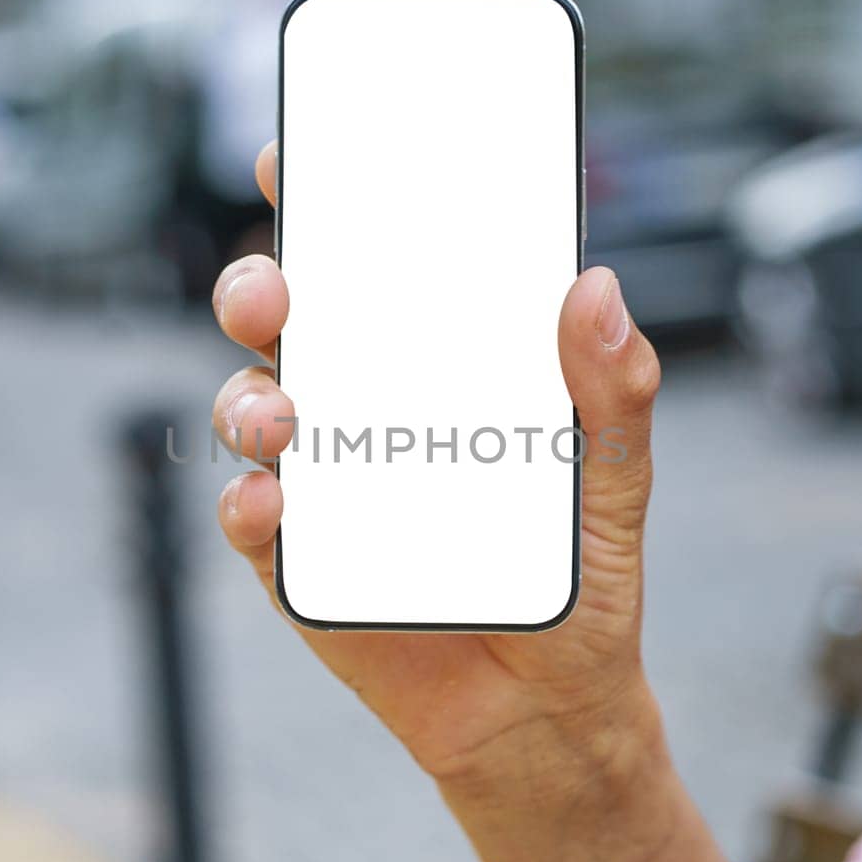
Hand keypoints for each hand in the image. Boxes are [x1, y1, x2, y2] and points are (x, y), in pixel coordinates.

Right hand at [212, 140, 661, 791]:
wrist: (545, 710)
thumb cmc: (578, 580)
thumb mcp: (615, 480)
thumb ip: (615, 392)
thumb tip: (597, 287)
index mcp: (438, 367)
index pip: (378, 268)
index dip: (331, 201)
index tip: (296, 150)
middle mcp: (369, 408)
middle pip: (290, 322)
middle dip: (260, 286)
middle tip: (279, 290)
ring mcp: (327, 479)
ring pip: (251, 407)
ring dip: (246, 398)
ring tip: (284, 418)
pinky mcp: (298, 559)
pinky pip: (251, 518)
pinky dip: (249, 503)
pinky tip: (276, 501)